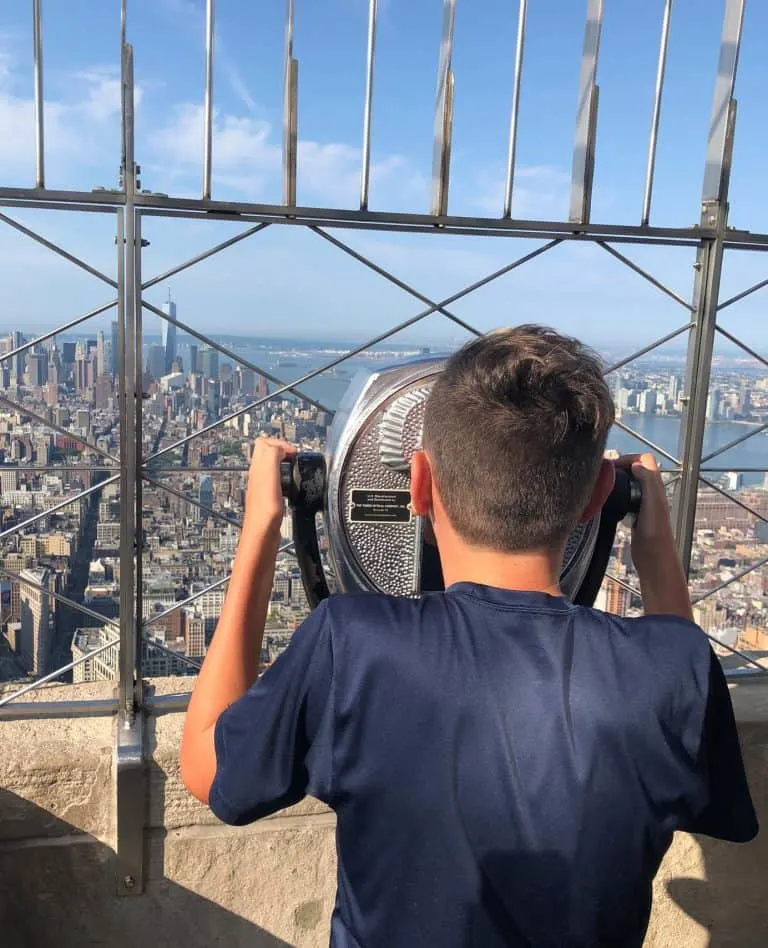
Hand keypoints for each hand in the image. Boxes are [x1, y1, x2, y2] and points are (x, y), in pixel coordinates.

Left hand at [244, 436, 296, 534]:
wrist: (262, 536)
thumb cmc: (265, 511)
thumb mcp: (271, 476)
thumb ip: (273, 455)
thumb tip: (281, 448)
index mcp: (257, 467)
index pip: (264, 442)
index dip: (280, 443)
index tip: (294, 454)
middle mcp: (257, 475)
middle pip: (267, 452)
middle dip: (283, 451)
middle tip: (295, 459)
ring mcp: (262, 486)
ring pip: (272, 466)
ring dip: (284, 464)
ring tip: (295, 470)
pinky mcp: (268, 498)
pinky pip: (277, 481)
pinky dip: (286, 479)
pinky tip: (292, 488)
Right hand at [613, 453, 691, 620]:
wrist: (655, 561)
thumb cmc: (655, 534)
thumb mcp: (652, 505)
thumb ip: (648, 482)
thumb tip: (636, 464)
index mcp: (656, 488)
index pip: (645, 460)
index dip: (628, 458)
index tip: (611, 467)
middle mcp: (651, 494)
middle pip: (636, 470)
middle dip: (619, 468)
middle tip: (602, 476)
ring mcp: (643, 505)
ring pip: (630, 484)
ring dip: (617, 481)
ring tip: (602, 487)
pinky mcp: (636, 517)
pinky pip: (625, 498)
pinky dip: (616, 495)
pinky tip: (607, 504)